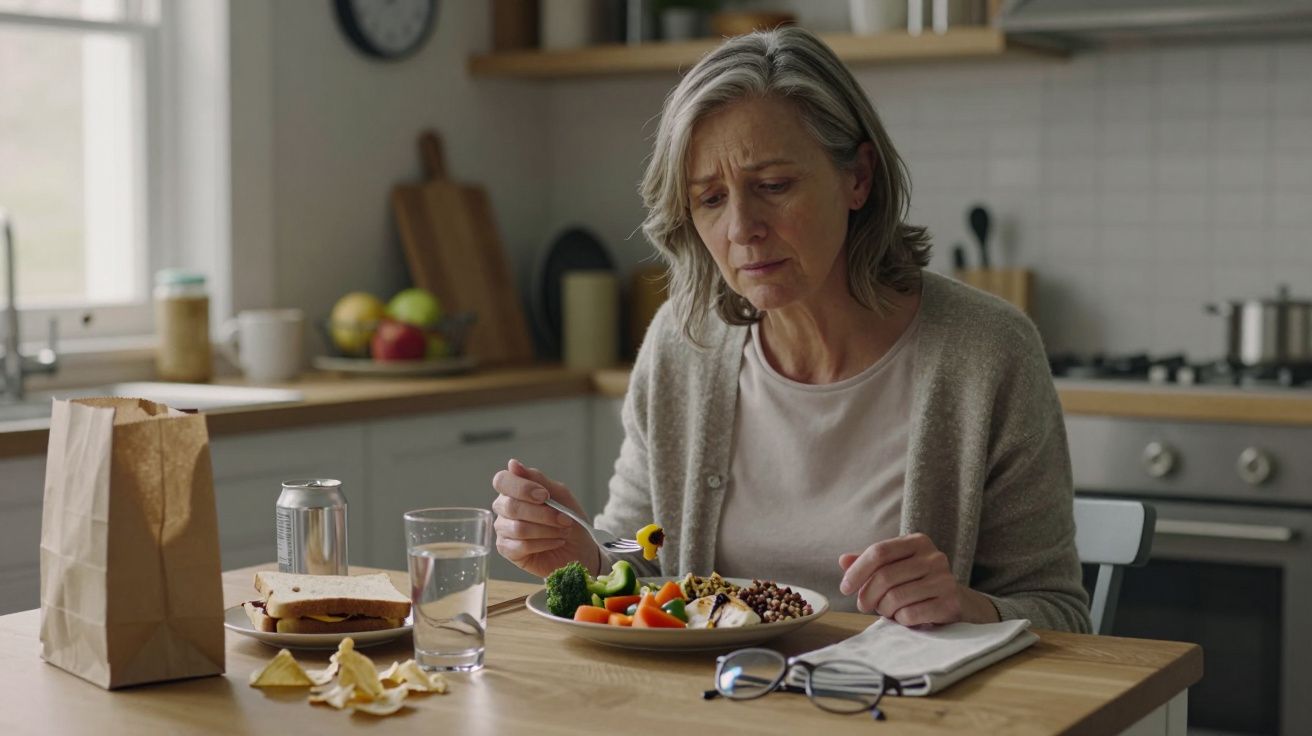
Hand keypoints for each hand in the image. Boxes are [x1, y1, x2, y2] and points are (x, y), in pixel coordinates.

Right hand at [491, 459, 599, 577]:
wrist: (580, 547)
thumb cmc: (568, 517)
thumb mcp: (559, 494)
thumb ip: (537, 479)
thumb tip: (512, 464)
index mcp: (514, 489)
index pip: (502, 481)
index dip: (522, 488)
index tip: (545, 496)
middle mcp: (504, 508)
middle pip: (511, 506)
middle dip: (543, 514)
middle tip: (565, 519)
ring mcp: (504, 530)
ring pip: (518, 528)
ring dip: (547, 530)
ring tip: (563, 531)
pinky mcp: (507, 550)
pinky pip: (521, 546)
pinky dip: (544, 543)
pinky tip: (556, 542)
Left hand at [837, 533, 997, 625]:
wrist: (956, 603)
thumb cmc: (917, 583)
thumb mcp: (895, 567)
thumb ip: (870, 563)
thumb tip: (843, 560)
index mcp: (917, 541)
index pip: (879, 551)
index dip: (857, 571)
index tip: (845, 588)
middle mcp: (934, 557)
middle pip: (885, 576)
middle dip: (867, 595)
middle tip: (863, 606)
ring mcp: (944, 579)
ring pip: (895, 598)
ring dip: (884, 609)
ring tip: (886, 610)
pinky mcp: (950, 603)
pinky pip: (910, 614)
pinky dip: (900, 620)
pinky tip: (903, 618)